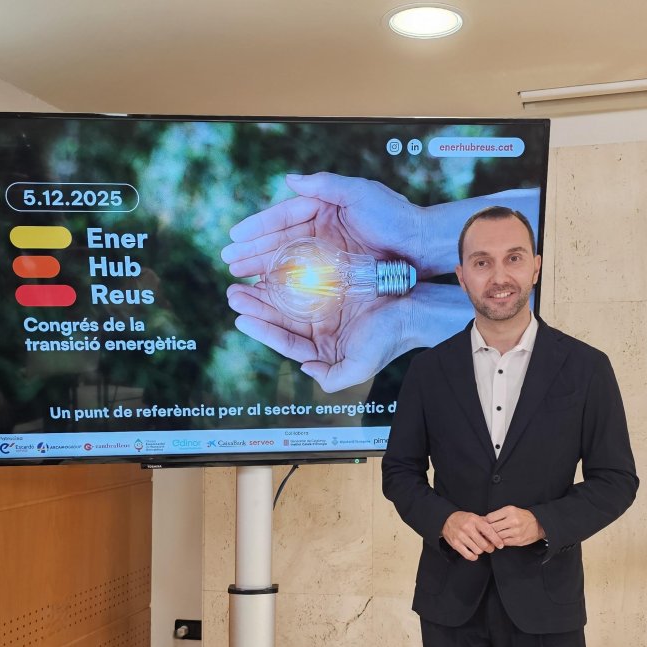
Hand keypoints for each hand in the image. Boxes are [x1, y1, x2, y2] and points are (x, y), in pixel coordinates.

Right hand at [220, 172, 422, 277]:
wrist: (422, 245)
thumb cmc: (395, 216)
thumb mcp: (360, 192)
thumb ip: (325, 184)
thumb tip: (289, 179)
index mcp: (325, 209)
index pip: (283, 217)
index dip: (258, 226)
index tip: (234, 235)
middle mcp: (323, 232)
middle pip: (280, 241)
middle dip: (252, 251)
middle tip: (227, 261)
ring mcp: (330, 255)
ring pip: (287, 262)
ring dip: (262, 268)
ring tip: (238, 276)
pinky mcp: (338, 276)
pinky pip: (304, 280)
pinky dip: (283, 284)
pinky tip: (266, 290)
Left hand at [226, 282, 408, 392]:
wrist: (413, 310)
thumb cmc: (388, 340)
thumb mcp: (358, 367)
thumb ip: (331, 378)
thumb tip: (305, 368)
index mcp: (322, 347)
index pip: (285, 341)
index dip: (261, 330)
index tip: (240, 319)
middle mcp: (320, 326)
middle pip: (280, 317)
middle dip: (254, 306)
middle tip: (232, 294)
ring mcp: (324, 304)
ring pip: (286, 298)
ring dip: (263, 291)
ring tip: (240, 282)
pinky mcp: (332, 283)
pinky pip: (302, 278)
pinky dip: (284, 275)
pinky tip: (267, 268)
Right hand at [442, 511, 504, 560]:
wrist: (446, 519)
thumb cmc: (463, 519)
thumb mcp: (474, 516)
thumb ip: (485, 523)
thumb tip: (497, 531)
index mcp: (474, 520)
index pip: (488, 531)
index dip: (496, 540)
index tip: (500, 545)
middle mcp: (467, 528)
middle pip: (484, 544)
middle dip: (490, 548)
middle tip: (490, 547)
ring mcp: (461, 536)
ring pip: (477, 550)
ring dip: (481, 551)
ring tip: (480, 547)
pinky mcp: (455, 544)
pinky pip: (468, 555)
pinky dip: (474, 556)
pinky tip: (474, 553)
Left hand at [486, 506, 545, 546]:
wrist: (538, 524)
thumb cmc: (522, 516)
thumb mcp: (511, 510)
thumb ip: (497, 515)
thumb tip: (483, 519)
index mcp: (509, 511)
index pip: (490, 517)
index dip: (484, 522)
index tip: (482, 524)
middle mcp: (513, 520)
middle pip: (492, 528)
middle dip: (486, 531)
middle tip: (482, 532)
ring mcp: (516, 531)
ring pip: (497, 536)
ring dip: (492, 537)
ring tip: (489, 537)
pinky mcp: (518, 540)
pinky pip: (504, 543)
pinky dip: (500, 542)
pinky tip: (498, 540)